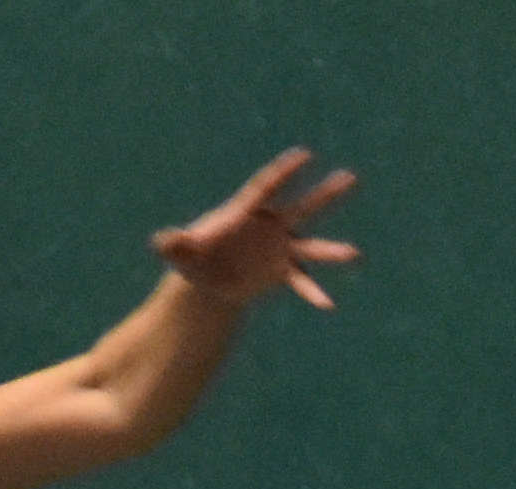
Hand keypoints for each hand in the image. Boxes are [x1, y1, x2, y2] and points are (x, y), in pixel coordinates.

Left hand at [153, 149, 359, 309]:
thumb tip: (161, 241)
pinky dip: (312, 292)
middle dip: (325, 193)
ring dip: (331, 251)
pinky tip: (327, 305)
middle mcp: (271, 225)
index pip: (268, 187)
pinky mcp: (282, 271)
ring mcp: (281, 247)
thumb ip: (174, 243)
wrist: (207, 279)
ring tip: (354, 255)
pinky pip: (301, 281)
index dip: (285, 172)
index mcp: (248, 211)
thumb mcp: (180, 251)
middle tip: (350, 178)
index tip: (305, 155)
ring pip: (311, 245)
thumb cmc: (192, 256)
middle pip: (302, 207)